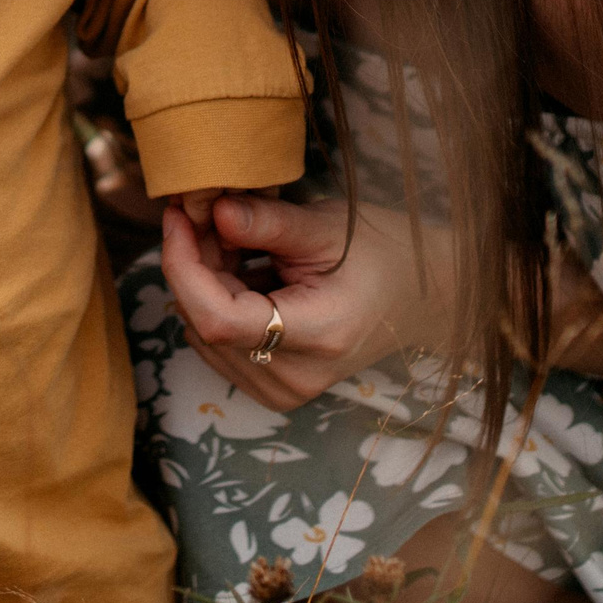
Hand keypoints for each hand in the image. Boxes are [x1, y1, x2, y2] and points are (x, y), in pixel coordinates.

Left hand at [160, 194, 447, 411]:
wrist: (424, 297)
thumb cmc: (383, 255)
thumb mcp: (326, 227)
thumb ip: (265, 222)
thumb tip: (211, 212)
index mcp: (316, 336)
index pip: (218, 317)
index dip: (184, 266)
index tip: (178, 218)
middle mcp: (295, 376)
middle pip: (206, 323)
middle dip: (193, 263)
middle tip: (207, 216)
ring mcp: (283, 390)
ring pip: (205, 333)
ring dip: (203, 281)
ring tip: (235, 241)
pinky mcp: (275, 388)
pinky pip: (220, 343)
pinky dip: (218, 301)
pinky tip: (242, 270)